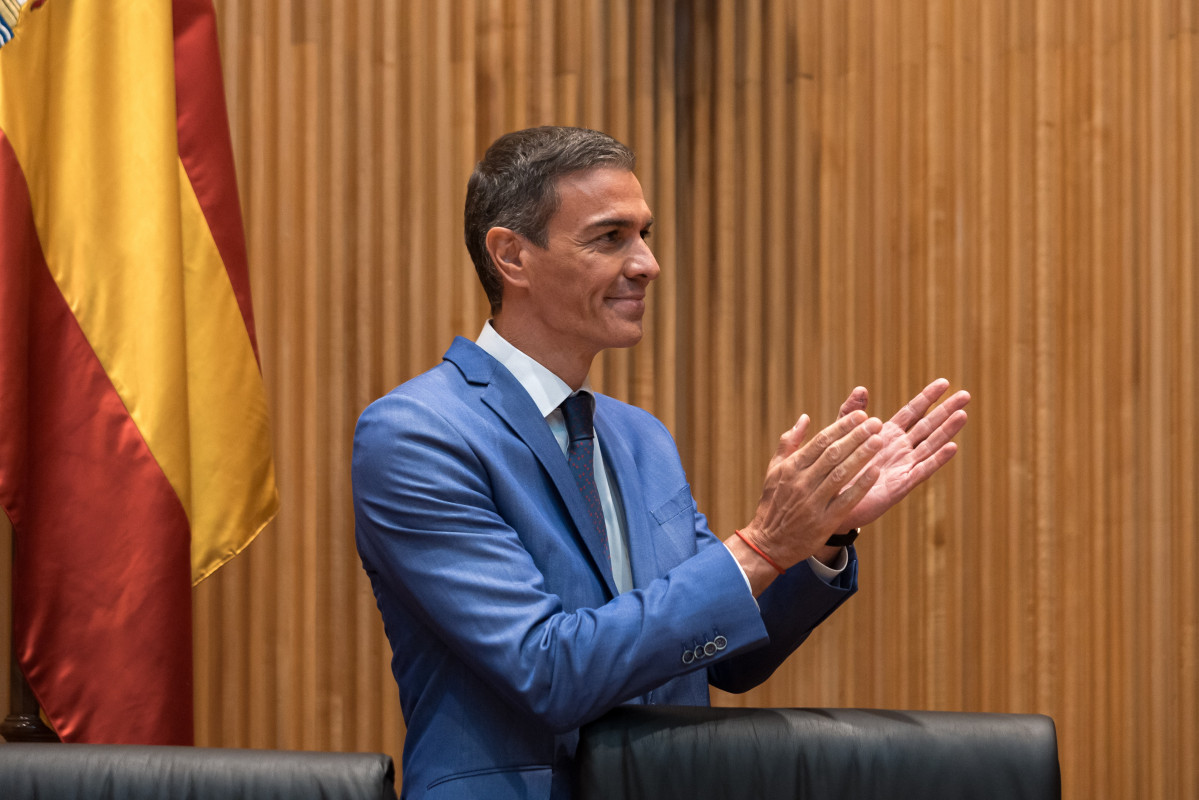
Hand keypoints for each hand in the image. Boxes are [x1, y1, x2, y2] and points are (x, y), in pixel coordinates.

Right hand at [735, 410, 885, 580]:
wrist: (768, 543)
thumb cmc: (773, 503)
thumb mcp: (774, 470)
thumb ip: (789, 442)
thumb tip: (805, 418)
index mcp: (791, 467)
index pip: (821, 441)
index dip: (842, 426)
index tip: (861, 415)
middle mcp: (802, 482)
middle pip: (833, 454)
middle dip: (856, 436)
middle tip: (876, 423)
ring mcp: (813, 502)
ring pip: (841, 474)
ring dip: (862, 456)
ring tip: (879, 441)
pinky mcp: (824, 521)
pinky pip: (846, 500)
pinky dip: (861, 485)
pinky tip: (875, 472)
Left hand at [837, 379, 969, 529]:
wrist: (829, 501)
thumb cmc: (836, 468)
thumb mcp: (841, 435)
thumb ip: (850, 413)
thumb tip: (861, 388)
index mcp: (887, 435)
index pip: (912, 411)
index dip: (928, 397)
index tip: (945, 382)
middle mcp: (900, 449)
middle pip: (928, 425)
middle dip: (946, 410)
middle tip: (966, 394)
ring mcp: (903, 467)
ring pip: (930, 446)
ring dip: (946, 431)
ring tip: (962, 414)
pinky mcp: (901, 485)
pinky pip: (922, 470)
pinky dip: (937, 459)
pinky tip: (952, 447)